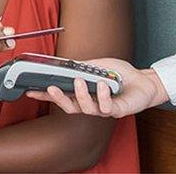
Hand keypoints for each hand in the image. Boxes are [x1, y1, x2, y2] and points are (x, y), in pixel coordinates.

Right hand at [26, 58, 166, 118]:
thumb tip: (67, 63)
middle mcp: (91, 103)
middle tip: (51, 89)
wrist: (144, 81)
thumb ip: (84, 65)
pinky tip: (103, 84)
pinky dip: (102, 94)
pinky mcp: (116, 111)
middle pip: (69, 107)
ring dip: (80, 95)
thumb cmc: (121, 74)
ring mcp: (103, 109)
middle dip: (59, 99)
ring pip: (86, 108)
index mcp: (84, 93)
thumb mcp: (99, 64)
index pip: (62, 95)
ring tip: (80, 80)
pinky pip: (106, 106)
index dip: (46, 95)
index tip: (31, 90)